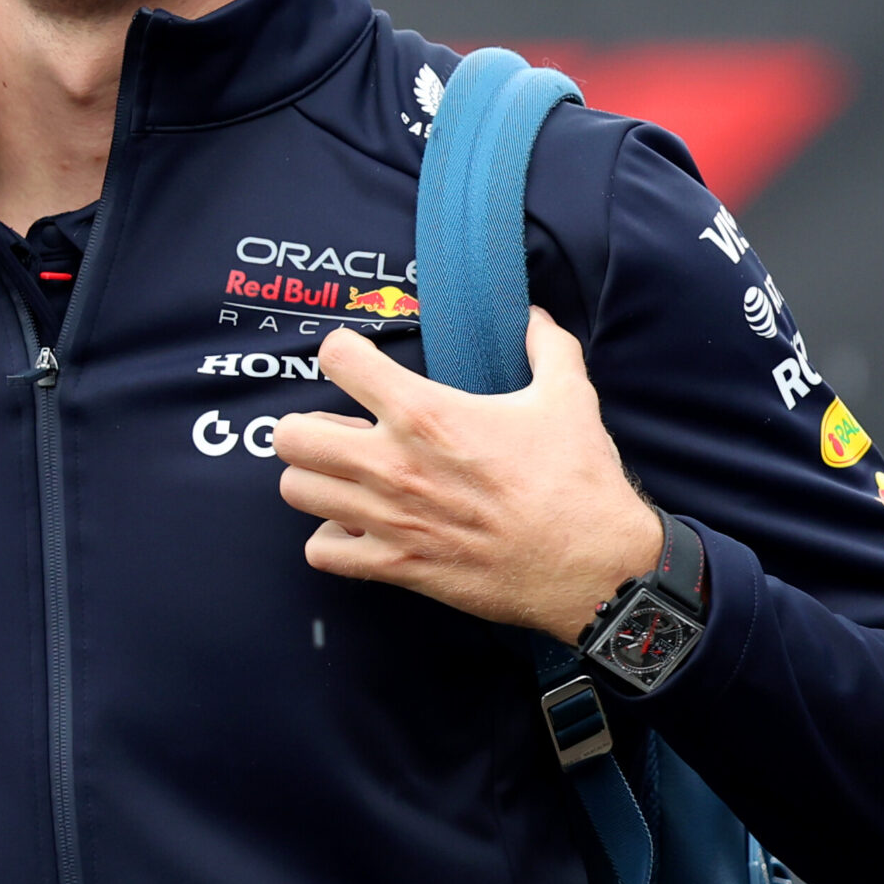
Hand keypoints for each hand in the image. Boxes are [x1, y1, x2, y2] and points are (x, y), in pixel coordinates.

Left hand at [273, 310, 662, 643]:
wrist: (592, 567)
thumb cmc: (576, 481)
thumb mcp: (569, 397)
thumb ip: (546, 346)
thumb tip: (535, 316)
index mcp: (426, 413)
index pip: (338, 359)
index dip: (343, 354)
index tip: (358, 364)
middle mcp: (393, 464)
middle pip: (291, 435)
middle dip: (308, 427)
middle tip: (342, 432)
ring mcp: (388, 519)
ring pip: (297, 491)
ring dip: (315, 480)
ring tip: (345, 479)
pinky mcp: (395, 568)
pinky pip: (321, 552)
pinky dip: (331, 540)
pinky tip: (359, 528)